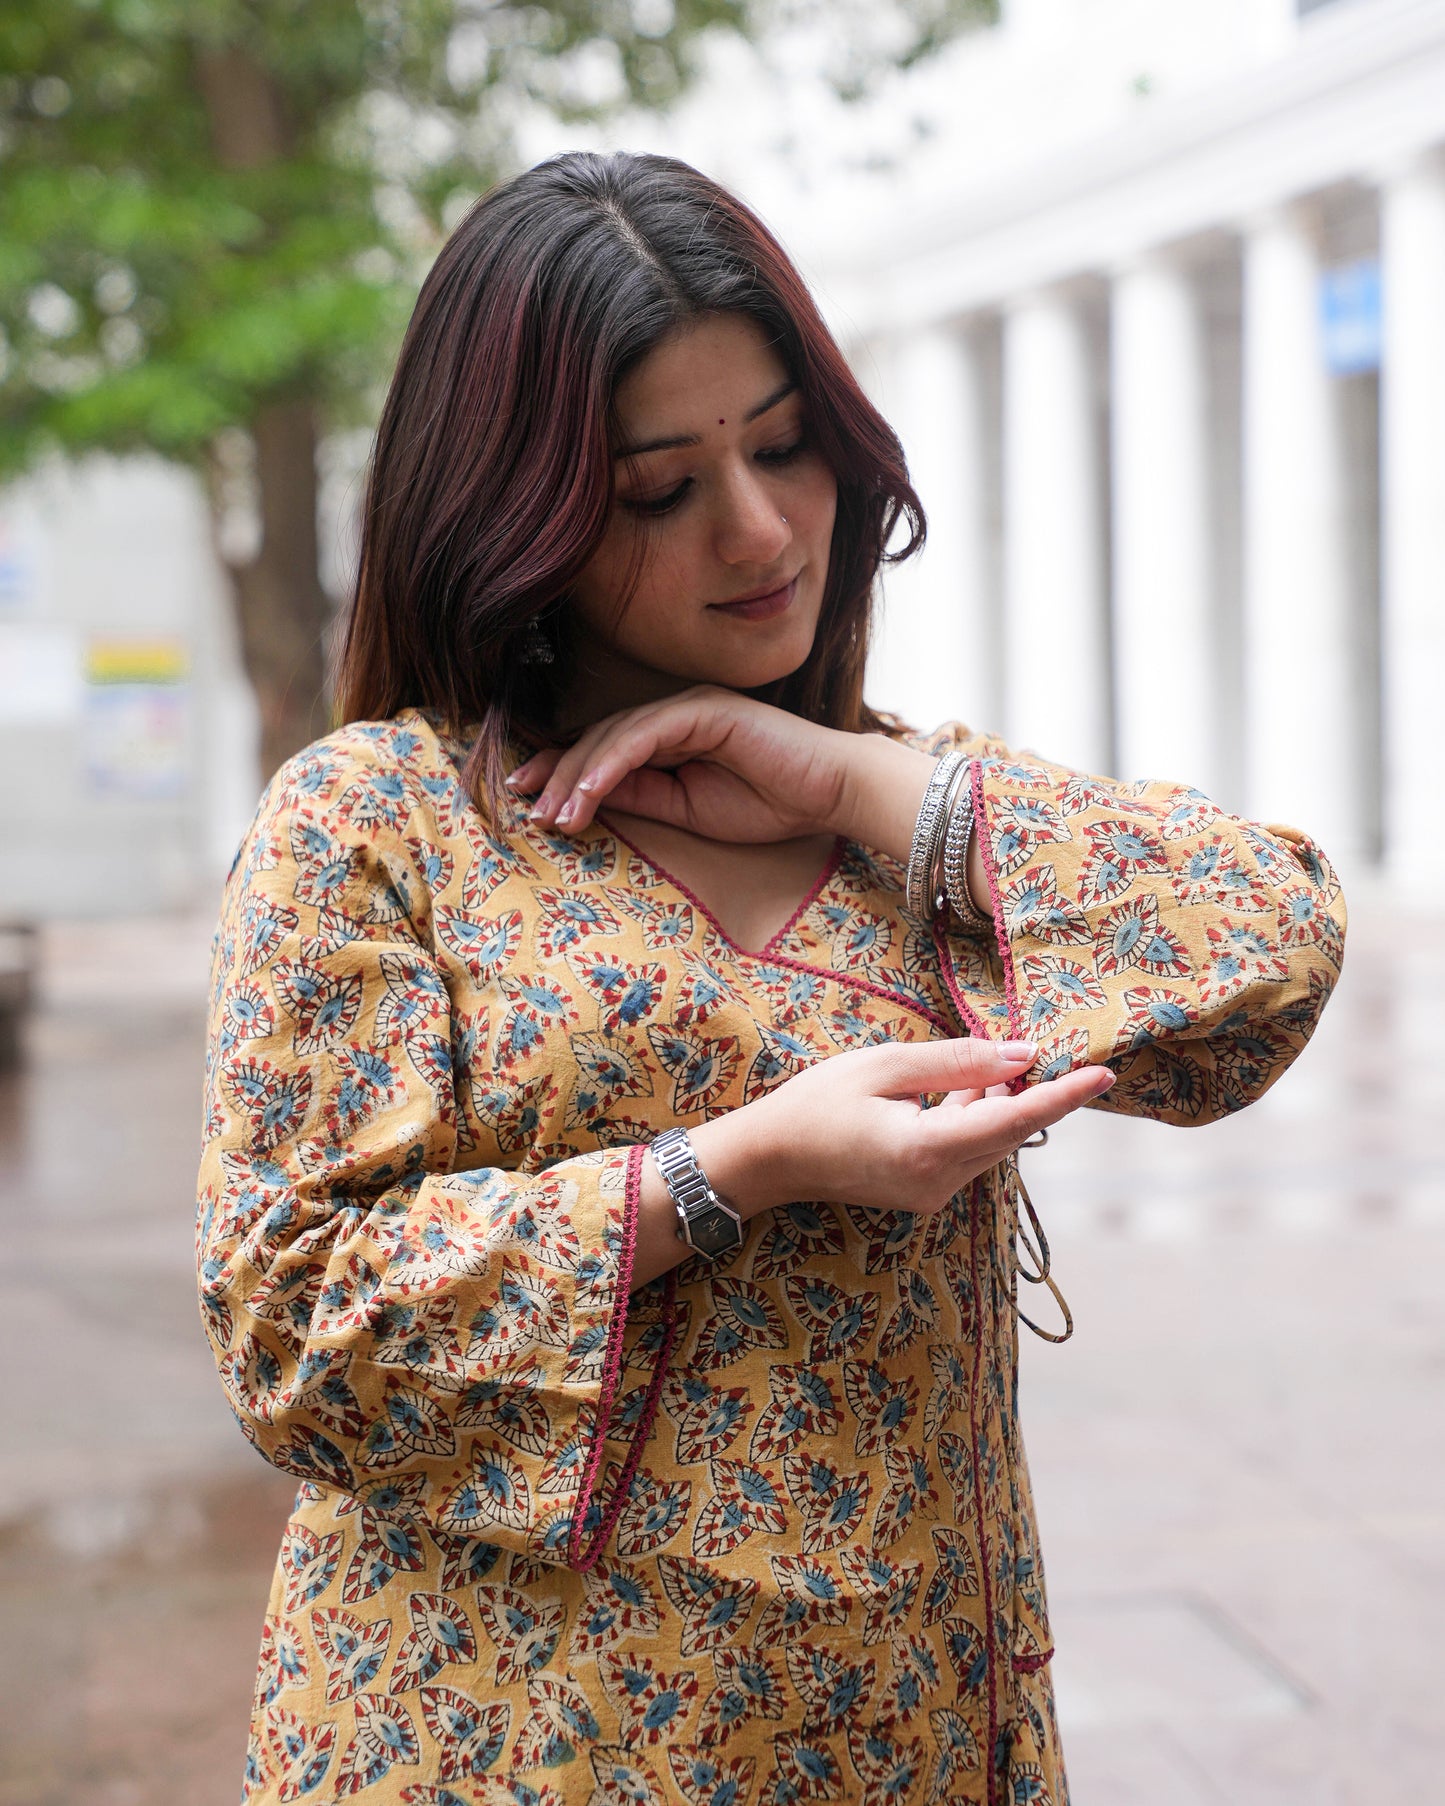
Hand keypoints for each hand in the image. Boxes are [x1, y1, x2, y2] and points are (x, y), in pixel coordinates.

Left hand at [507, 687, 857, 844]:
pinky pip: (645, 735)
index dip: (563, 772)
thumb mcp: (688, 809)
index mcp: (670, 735)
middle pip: (598, 739)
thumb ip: (642, 797)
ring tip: (553, 813)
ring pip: (614, 735)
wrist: (831, 792)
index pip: (604, 750)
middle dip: (557, 774)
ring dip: (577, 775)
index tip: (530, 803)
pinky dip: (611, 762)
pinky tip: (587, 791)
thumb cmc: (770, 803)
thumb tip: (586, 799)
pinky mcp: (704, 710)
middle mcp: (674, 713)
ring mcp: (688, 707)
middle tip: (528, 810)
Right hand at [629, 1037, 1112, 1287]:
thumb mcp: (884, 1067)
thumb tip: (1022, 1055)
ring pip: (991, 1141)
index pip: (1015, 1121)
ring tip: (987, 1062)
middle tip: (1045, 1046)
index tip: (1104, 1073)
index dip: (1064, 1096)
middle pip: (1009, 1132)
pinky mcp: (925, 1190)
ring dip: (999, 1102)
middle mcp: (940, 1182)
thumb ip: (957, 1062)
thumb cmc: (817, 1104)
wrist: (771, 1159)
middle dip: (1032, 1091)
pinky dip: (975, 1117)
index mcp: (928, 1150)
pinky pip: (969, 1149)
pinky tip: (961, 1088)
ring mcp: (933, 1192)